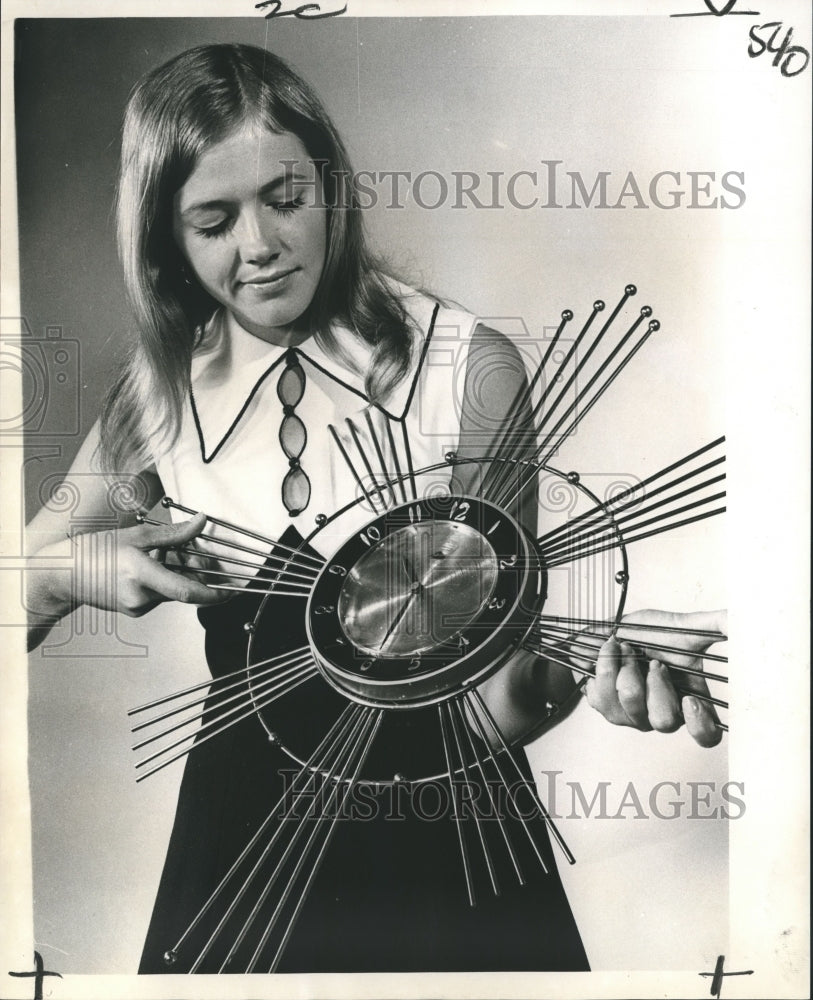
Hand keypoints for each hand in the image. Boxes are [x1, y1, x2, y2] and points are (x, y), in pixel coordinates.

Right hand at [31, 514, 225, 621]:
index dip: (215, 593)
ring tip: (162, 553)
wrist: (63, 574)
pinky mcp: (134, 610)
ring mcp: (137, 607)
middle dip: (195, 572)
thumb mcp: (136, 535)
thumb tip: (200, 522)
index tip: (233, 590)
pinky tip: (151, 564)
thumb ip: (173, 533)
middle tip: (193, 552)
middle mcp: (141, 597)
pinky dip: (164, 579)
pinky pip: (160, 594)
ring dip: (178, 573)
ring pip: (172, 591)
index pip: (188, 592)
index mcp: (141, 576)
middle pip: (184, 588)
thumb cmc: (93, 551)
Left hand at [581, 609, 726, 747]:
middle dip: (656, 684)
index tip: (691, 699)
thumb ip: (717, 625)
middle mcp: (661, 715)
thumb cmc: (651, 636)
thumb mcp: (686, 628)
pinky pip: (602, 697)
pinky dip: (605, 666)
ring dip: (627, 668)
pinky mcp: (606, 707)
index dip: (701, 727)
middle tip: (654, 661)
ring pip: (631, 704)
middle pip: (664, 721)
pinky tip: (609, 655)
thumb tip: (743, 622)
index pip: (706, 735)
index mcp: (688, 702)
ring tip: (627, 650)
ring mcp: (632, 715)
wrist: (612, 632)